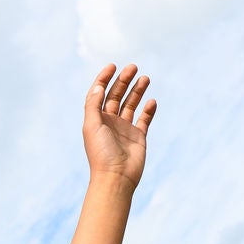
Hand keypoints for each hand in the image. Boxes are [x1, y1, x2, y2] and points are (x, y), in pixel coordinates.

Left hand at [83, 62, 155, 187]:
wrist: (116, 177)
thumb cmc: (101, 153)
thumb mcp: (92, 126)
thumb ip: (93, 105)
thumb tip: (98, 86)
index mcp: (96, 119)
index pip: (99, 94)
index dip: (104, 79)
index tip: (113, 66)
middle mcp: (109, 123)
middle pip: (116, 96)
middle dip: (123, 81)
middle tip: (133, 67)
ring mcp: (124, 129)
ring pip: (131, 105)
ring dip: (137, 91)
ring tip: (145, 78)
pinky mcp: (138, 137)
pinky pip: (144, 119)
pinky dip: (148, 110)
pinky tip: (151, 101)